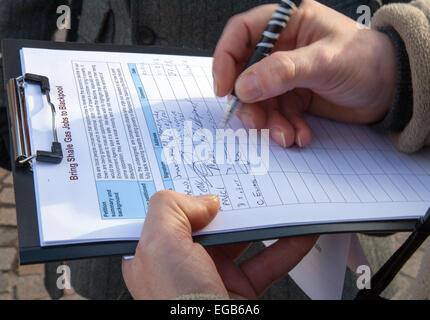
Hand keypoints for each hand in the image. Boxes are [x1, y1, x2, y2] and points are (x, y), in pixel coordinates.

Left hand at [122, 190, 316, 298]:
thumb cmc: (176, 307)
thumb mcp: (159, 246)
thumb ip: (171, 208)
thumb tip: (205, 200)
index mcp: (152, 251)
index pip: (165, 209)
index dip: (181, 187)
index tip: (200, 164)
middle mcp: (180, 262)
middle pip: (207, 219)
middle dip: (229, 199)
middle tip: (247, 175)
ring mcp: (212, 275)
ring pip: (242, 237)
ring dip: (264, 219)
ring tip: (280, 197)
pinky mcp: (241, 289)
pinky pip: (268, 260)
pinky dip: (287, 245)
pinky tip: (301, 230)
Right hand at [212, 0, 396, 147]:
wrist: (391, 89)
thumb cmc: (366, 60)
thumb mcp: (324, 61)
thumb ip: (283, 72)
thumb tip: (243, 86)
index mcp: (287, 24)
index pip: (242, 33)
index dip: (225, 59)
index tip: (224, 88)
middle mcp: (281, 48)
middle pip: (245, 73)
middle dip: (249, 102)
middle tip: (255, 122)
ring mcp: (286, 75)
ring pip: (260, 99)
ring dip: (269, 122)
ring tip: (286, 136)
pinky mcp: (294, 97)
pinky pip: (278, 114)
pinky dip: (285, 128)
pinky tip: (300, 135)